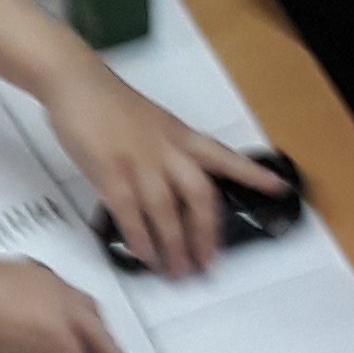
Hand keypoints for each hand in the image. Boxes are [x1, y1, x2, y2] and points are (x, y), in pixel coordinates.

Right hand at [50, 62, 281, 278]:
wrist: (76, 82)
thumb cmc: (112, 106)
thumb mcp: (155, 125)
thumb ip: (170, 154)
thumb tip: (178, 194)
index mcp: (181, 137)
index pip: (224, 157)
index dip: (252, 174)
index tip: (278, 188)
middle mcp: (167, 149)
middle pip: (199, 196)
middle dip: (206, 233)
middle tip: (206, 264)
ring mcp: (139, 160)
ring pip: (166, 209)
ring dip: (173, 244)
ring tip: (176, 270)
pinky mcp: (110, 169)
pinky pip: (129, 210)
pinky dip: (139, 235)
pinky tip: (144, 254)